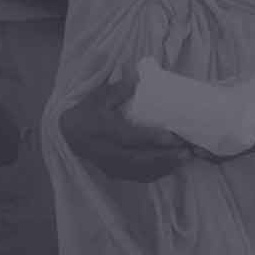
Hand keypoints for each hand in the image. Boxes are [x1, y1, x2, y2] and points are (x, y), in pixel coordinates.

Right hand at [59, 79, 192, 181]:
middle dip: (164, 157)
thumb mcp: (98, 97)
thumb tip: (138, 77)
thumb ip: (118, 90)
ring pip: (140, 171)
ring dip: (164, 167)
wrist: (67, 135)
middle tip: (187, 151)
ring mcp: (110, 165)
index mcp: (101, 130)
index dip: (151, 138)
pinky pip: (138, 177)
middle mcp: (106, 152)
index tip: (172, 137)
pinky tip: (173, 166)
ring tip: (185, 159)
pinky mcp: (115, 173)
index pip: (128, 137)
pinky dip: (157, 173)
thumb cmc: (86, 112)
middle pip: (137, 159)